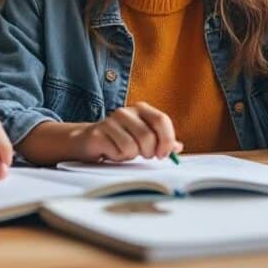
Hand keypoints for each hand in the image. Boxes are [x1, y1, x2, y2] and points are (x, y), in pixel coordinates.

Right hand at [68, 102, 182, 162]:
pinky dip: (118, 157)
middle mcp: (126, 112)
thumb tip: (178, 147)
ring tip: (125, 152)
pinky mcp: (98, 134)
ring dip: (131, 156)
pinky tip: (112, 152)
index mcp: (141, 109)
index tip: (163, 154)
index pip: (161, 120)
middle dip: (149, 152)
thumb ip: (161, 141)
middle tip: (144, 155)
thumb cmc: (120, 140)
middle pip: (148, 136)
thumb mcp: (143, 138)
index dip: (166, 140)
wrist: (89, 140)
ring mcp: (110, 122)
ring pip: (132, 146)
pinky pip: (117, 152)